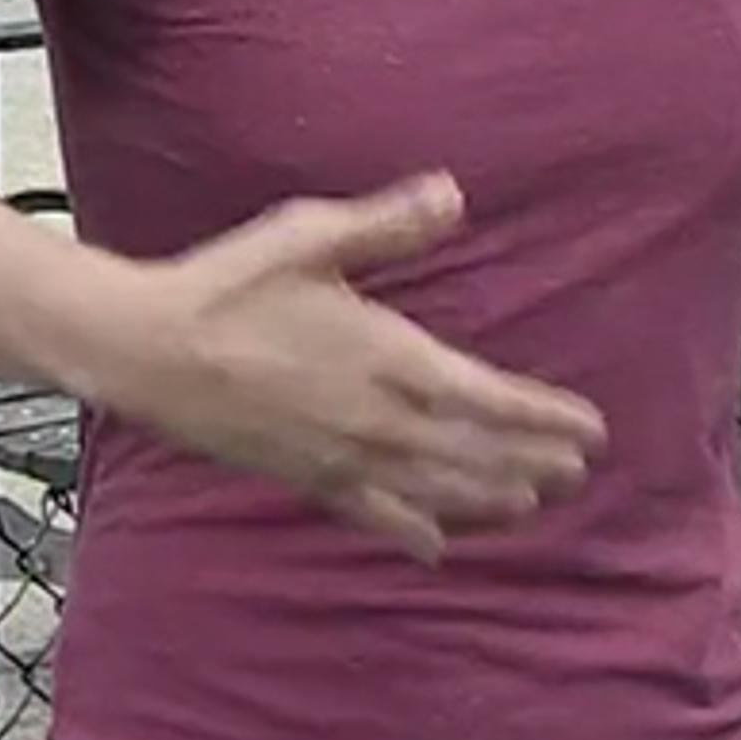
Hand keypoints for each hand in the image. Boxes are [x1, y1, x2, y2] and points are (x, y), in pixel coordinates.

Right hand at [100, 175, 605, 559]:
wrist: (149, 350)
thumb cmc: (228, 286)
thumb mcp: (311, 235)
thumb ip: (388, 222)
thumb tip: (453, 193)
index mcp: (390, 357)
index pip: (491, 399)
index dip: (546, 418)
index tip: (591, 430)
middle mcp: (378, 419)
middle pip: (477, 454)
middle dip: (533, 465)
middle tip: (577, 472)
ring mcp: (344, 458)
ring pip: (437, 493)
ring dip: (491, 500)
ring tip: (533, 505)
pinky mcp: (306, 480)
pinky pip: (375, 518)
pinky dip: (414, 533)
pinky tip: (438, 546)